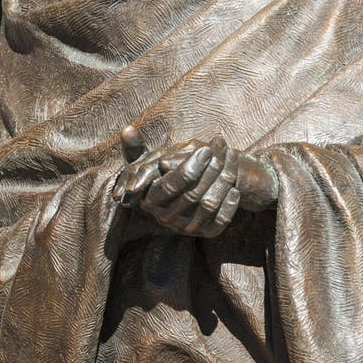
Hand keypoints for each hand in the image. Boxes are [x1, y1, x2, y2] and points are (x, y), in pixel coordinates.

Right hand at [112, 128, 277, 238]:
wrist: (188, 196)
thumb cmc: (165, 173)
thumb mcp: (147, 161)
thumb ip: (136, 149)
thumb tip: (127, 129)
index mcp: (151, 201)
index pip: (169, 186)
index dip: (188, 167)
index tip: (205, 148)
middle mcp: (167, 218)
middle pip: (192, 195)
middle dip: (211, 168)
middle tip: (224, 147)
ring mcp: (187, 227)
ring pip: (209, 205)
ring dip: (224, 180)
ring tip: (233, 157)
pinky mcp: (207, 233)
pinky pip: (221, 221)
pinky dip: (230, 204)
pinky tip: (235, 188)